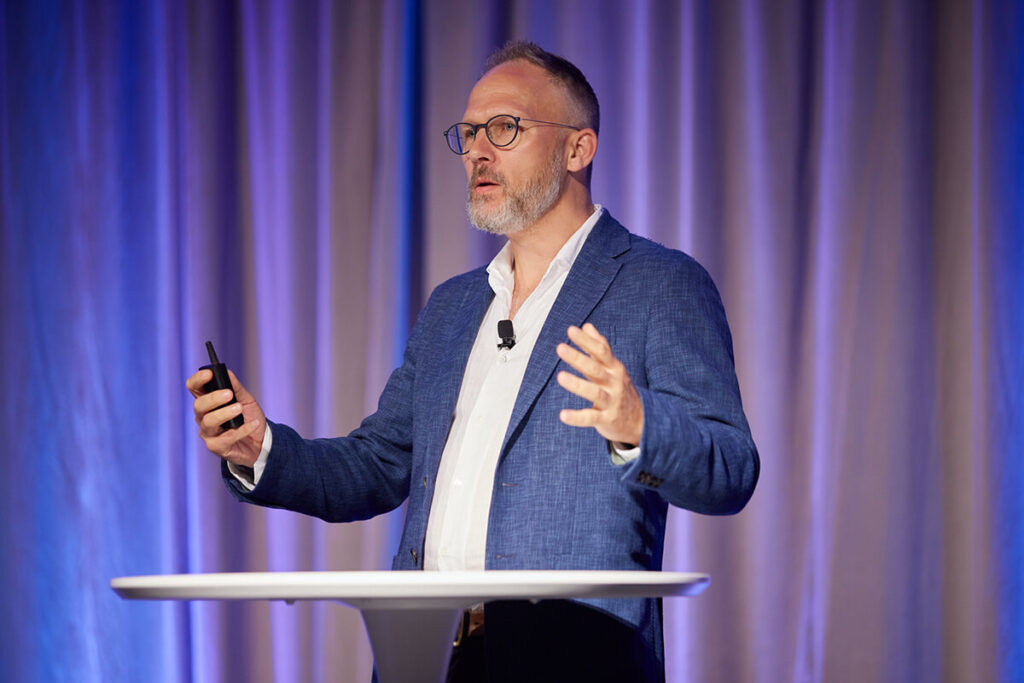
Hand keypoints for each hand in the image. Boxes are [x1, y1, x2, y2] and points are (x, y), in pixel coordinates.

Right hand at [186, 368, 265, 467]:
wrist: (260, 441)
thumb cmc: (248, 417)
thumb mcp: (245, 399)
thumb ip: (236, 387)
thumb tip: (227, 372)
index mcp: (208, 402)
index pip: (194, 388)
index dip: (198, 380)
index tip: (209, 374)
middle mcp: (203, 416)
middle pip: (198, 405)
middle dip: (213, 398)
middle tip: (229, 394)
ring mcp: (208, 433)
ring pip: (208, 422)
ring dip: (224, 414)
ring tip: (239, 409)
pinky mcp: (216, 447)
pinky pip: (225, 438)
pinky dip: (241, 430)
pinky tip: (253, 424)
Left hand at [555, 323, 643, 446]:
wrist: (640, 420)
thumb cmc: (619, 389)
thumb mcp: (613, 367)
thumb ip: (600, 347)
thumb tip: (587, 326)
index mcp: (614, 368)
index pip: (601, 351)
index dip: (586, 341)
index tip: (571, 330)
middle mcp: (614, 383)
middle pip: (596, 369)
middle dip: (578, 358)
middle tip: (560, 347)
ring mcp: (611, 401)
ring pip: (594, 393)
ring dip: (577, 385)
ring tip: (560, 376)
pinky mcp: (607, 419)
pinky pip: (591, 418)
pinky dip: (577, 418)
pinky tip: (563, 415)